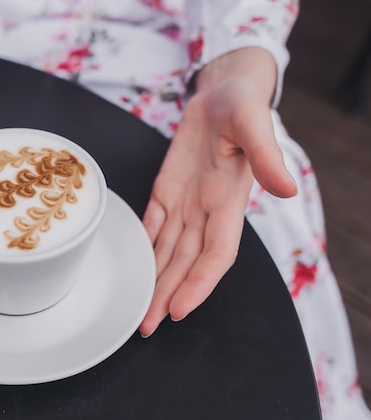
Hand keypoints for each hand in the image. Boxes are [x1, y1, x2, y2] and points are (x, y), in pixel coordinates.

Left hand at [139, 48, 296, 336]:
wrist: (221, 94)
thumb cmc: (243, 106)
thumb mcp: (254, 123)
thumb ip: (266, 155)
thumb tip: (287, 187)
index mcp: (230, 201)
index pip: (215, 254)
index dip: (199, 283)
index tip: (179, 309)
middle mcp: (207, 210)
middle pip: (186, 262)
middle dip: (168, 294)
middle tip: (146, 325)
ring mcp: (186, 202)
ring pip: (167, 250)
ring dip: (154, 279)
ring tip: (138, 308)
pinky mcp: (167, 190)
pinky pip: (153, 224)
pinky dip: (143, 247)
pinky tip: (133, 267)